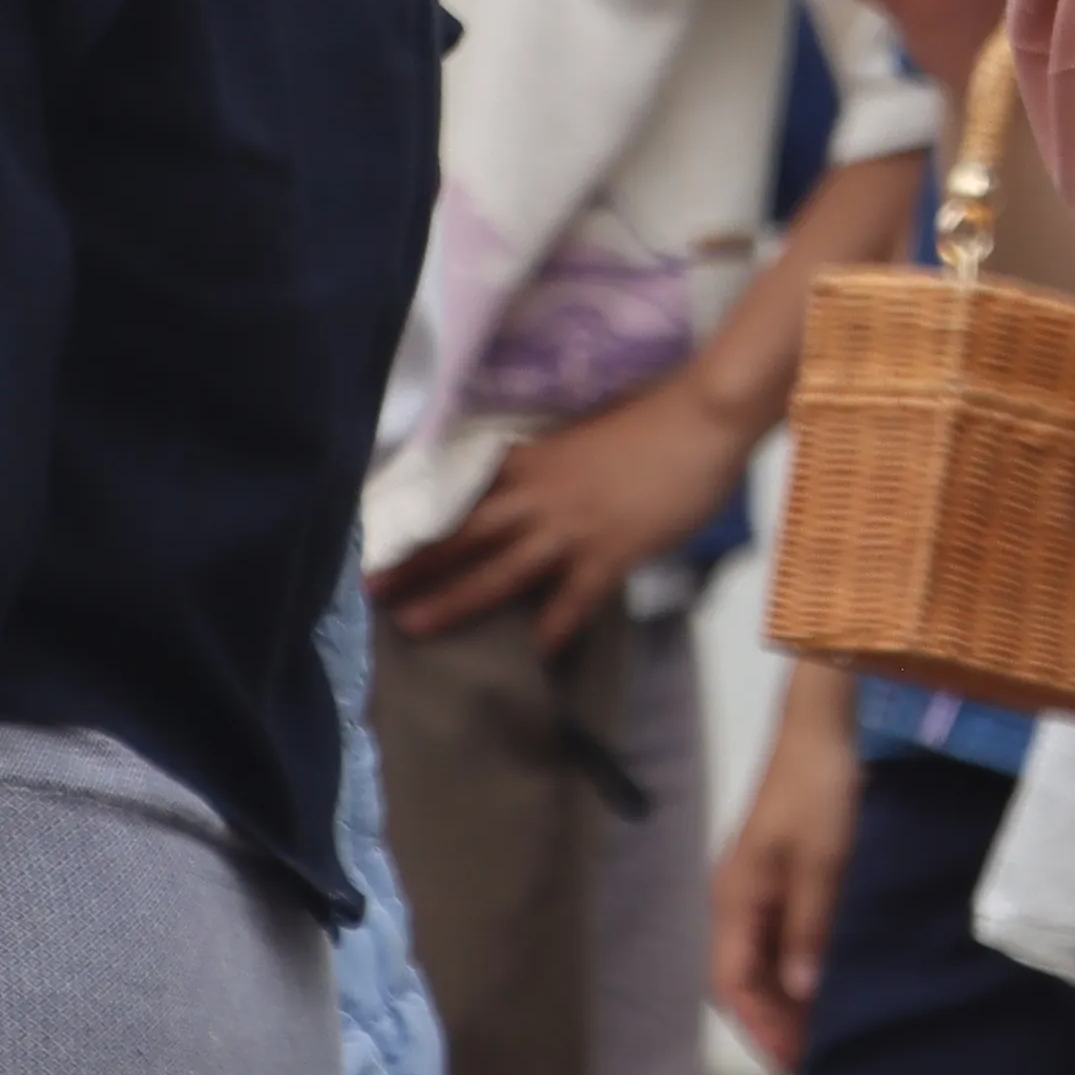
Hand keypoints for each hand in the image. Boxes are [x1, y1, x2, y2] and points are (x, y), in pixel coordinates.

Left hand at [372, 370, 755, 651]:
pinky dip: (551, 632)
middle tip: (371, 591)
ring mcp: (572, 527)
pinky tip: (535, 657)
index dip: (422, 513)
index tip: (381, 535)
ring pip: (499, 570)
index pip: (464, 490)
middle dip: (415, 563)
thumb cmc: (653, 418)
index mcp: (535, 460)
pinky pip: (570, 602)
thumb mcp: (587, 435)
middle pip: (464, 534)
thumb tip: (532, 485)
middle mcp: (541, 495)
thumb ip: (553, 464)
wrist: (703, 418)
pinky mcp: (609, 554)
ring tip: (415, 626)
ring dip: (454, 600)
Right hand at [711, 670, 862, 1072]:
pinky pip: (781, 932)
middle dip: (774, 1018)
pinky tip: (827, 973)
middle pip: (744, 976)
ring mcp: (758, 881)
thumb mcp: (823, 857)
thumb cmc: (820, 783)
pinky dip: (799, 961)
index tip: (795, 1057)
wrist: (826, 718)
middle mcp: (737, 895)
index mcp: (734, 896)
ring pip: (763, 956)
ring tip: (825, 1024)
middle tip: (816, 1051)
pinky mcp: (782, 868)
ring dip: (788, 992)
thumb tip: (802, 987)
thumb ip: (810, 923)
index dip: (760, 1025)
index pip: (732, 982)